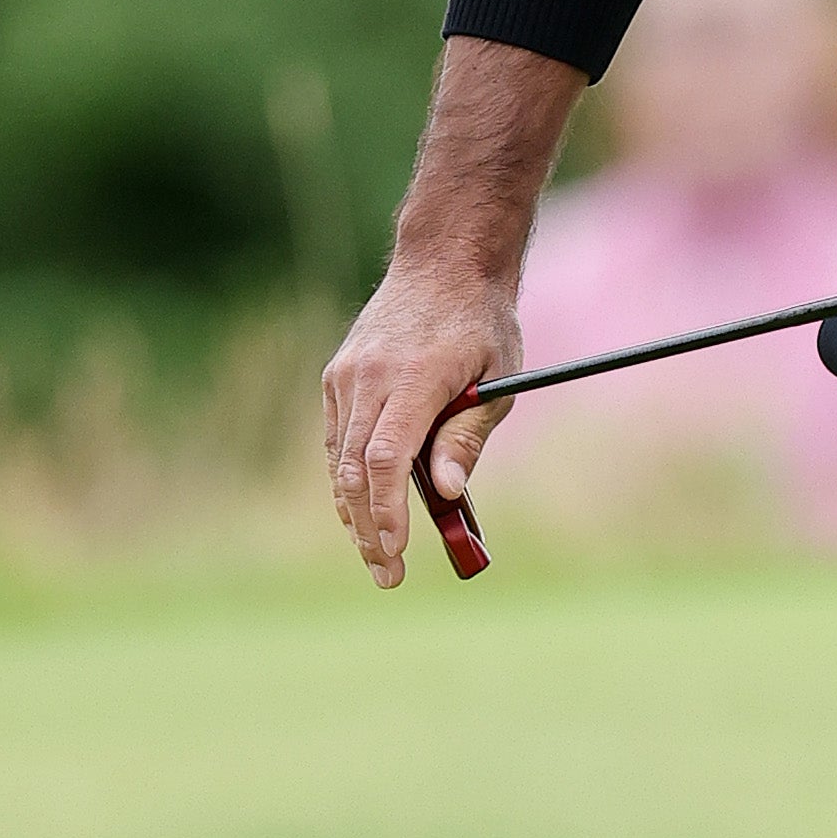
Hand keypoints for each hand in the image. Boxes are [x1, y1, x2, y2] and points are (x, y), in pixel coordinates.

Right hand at [316, 36, 585, 585]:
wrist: (443, 262)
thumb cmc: (482, 324)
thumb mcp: (499, 379)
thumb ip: (469, 435)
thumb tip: (448, 493)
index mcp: (413, 378)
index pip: (385, 459)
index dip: (386, 512)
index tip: (397, 554)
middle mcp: (368, 377)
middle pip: (353, 469)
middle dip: (368, 528)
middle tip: (388, 575)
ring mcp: (345, 376)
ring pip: (338, 458)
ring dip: (354, 511)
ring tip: (378, 555)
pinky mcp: (337, 377)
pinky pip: (337, 438)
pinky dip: (347, 478)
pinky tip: (363, 512)